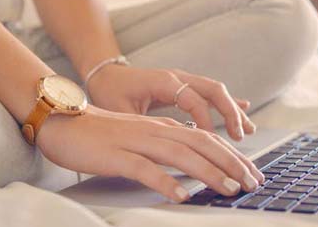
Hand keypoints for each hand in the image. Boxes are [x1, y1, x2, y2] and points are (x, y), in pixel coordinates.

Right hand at [37, 106, 264, 201]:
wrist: (64, 122)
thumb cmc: (102, 134)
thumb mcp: (141, 137)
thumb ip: (166, 147)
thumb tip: (192, 165)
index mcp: (164, 127)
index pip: (207, 139)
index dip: (233, 155)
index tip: (252, 172)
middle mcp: (156, 131)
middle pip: (202, 144)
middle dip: (232, 164)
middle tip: (252, 182)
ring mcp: (137, 142)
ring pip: (181, 155)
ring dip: (209, 173)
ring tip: (229, 189)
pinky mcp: (117, 156)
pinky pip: (145, 170)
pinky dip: (166, 182)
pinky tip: (181, 196)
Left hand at [86, 65, 255, 140]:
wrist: (105, 74)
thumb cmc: (110, 92)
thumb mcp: (118, 110)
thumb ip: (137, 125)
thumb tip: (155, 147)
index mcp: (163, 81)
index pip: (193, 100)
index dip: (205, 120)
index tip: (211, 140)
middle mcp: (177, 77)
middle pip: (214, 90)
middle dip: (230, 113)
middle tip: (240, 136)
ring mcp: (183, 80)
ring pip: (216, 91)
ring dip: (233, 110)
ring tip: (248, 131)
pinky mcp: (184, 86)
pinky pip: (211, 93)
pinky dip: (227, 104)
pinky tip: (243, 112)